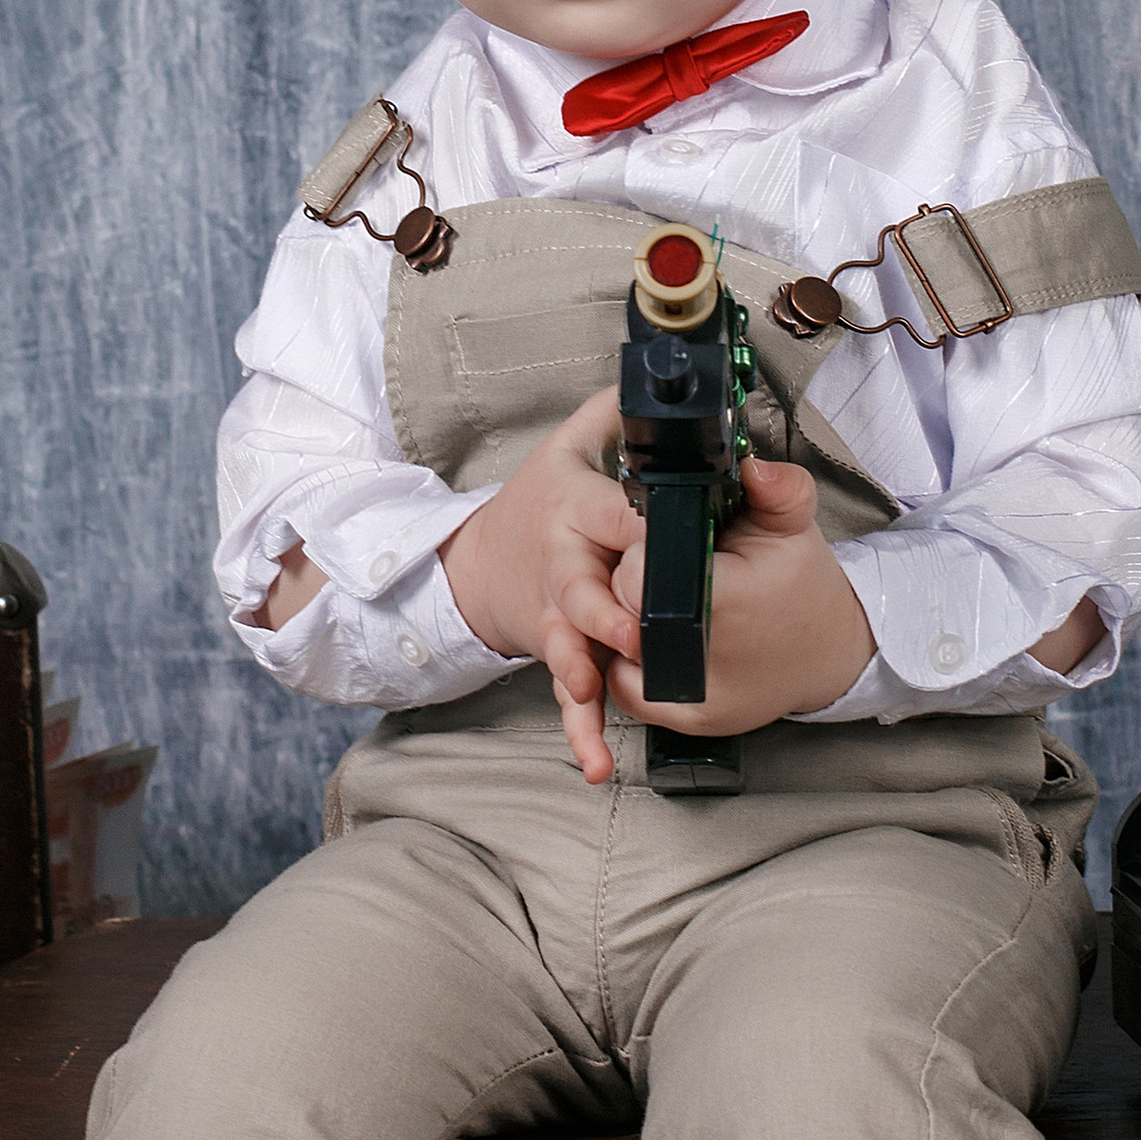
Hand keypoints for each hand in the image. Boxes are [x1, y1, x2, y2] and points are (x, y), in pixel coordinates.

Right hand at [441, 388, 644, 781]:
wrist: (476, 562)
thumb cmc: (536, 503)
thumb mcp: (564, 447)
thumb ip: (610, 413)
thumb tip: (652, 375)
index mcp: (575, 508)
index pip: (609, 511)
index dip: (633, 522)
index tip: (663, 531)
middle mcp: (564, 565)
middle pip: (580, 585)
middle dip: (602, 607)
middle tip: (631, 626)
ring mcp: (556, 616)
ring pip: (566, 646)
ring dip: (581, 670)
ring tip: (596, 690)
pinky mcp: (556, 655)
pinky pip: (568, 696)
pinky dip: (581, 731)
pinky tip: (599, 763)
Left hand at [601, 452, 875, 744]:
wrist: (829, 653)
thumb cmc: (802, 585)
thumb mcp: (793, 525)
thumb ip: (775, 487)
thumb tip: (751, 463)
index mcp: (727, 604)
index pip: (635, 575)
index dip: (639, 555)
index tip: (663, 547)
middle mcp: (706, 662)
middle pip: (620, 610)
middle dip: (632, 586)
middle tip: (670, 575)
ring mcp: (694, 700)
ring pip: (616, 652)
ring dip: (626, 627)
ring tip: (664, 607)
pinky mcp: (686, 723)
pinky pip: (627, 689)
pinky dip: (632, 665)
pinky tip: (658, 641)